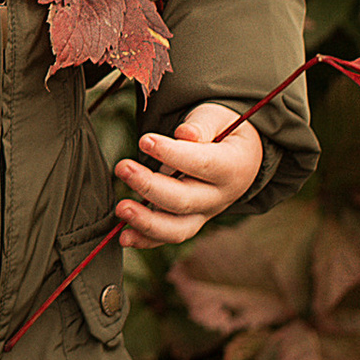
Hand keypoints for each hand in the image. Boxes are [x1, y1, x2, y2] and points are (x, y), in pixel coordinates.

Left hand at [115, 101, 261, 246]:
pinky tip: (124, 237)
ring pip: (177, 229)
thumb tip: (184, 134)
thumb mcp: (218, 119)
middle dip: (150, 186)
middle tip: (122, 167)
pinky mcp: (188, 222)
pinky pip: (167, 237)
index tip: (144, 140)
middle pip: (185, 201)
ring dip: (146, 222)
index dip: (172, 154)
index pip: (202, 164)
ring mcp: (204, 214)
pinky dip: (145, 240)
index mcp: (233, 167)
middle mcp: (219, 197)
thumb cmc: (223, 133)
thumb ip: (201, 125)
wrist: (239, 158)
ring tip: (121, 208)